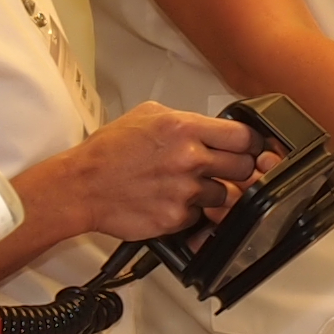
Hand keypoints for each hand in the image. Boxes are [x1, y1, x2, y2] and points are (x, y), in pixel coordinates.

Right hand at [31, 104, 262, 245]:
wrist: (82, 186)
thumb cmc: (109, 152)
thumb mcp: (148, 115)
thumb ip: (185, 120)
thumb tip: (211, 127)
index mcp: (184, 129)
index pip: (243, 136)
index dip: (251, 144)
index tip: (249, 148)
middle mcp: (189, 159)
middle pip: (244, 167)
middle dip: (237, 169)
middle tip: (223, 169)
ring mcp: (185, 191)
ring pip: (225, 195)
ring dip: (213, 193)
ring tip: (186, 186)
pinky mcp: (176, 218)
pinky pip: (200, 216)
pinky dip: (190, 212)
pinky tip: (170, 201)